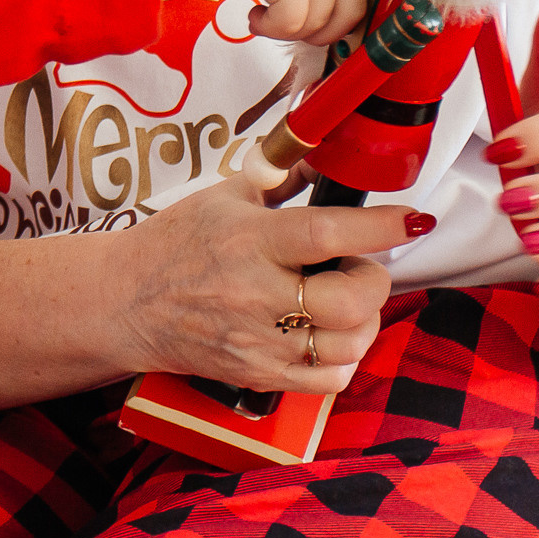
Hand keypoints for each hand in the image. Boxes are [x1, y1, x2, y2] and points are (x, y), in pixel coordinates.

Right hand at [112, 172, 426, 392]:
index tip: (412, 220)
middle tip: (356, 266)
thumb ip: (280, 179)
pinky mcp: (259, 374)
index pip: (327, 233)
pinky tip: (326, 334)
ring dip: (362, 319)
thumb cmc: (175, 243)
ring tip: (342, 300)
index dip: (379, 227)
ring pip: (348, 344)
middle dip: (372, 280)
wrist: (126, 301)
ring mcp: (259, 341)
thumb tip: (329, 159)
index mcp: (249, 240)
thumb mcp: (224, 197)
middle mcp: (256, 294)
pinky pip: (329, 379)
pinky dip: (343, 357)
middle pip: (350, 300)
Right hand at [135, 0, 371, 44]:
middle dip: (321, 30)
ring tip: (265, 11)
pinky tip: (254, 14)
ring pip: (322, 23)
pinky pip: (293, 26)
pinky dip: (270, 29)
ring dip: (289, 30)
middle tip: (291, 21)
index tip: (380, 14)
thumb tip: (356, 24)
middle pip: (354, 11)